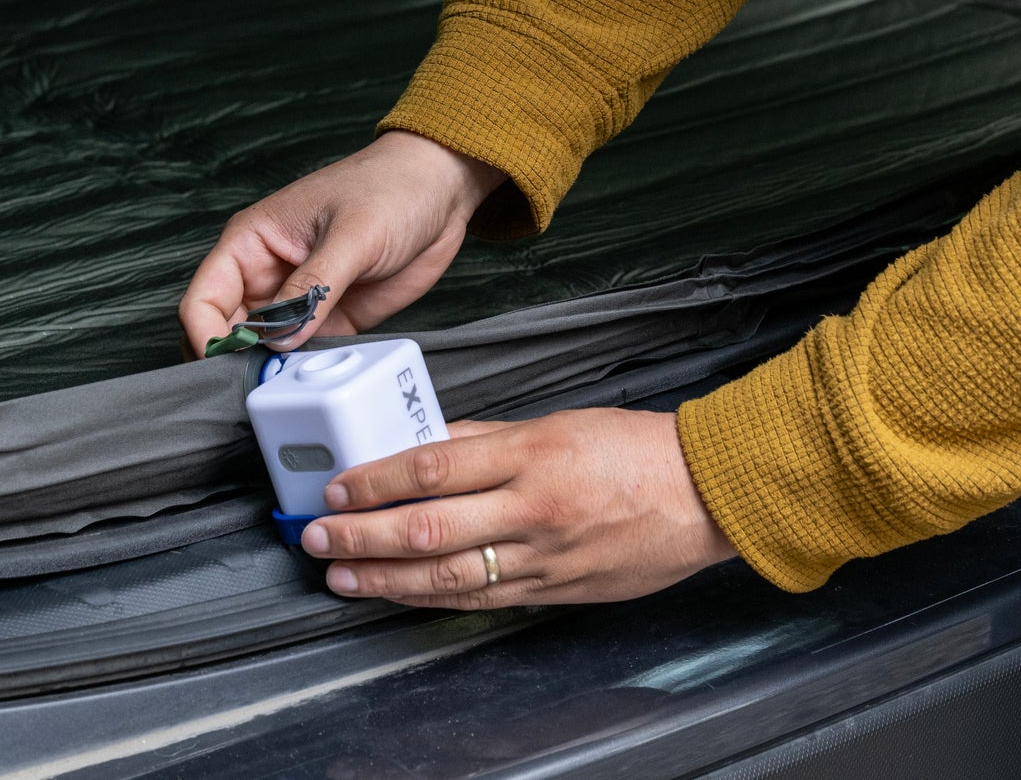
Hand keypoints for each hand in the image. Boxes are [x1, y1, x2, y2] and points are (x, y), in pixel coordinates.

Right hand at [178, 132, 505, 357]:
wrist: (442, 190)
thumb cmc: (391, 188)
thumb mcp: (353, 234)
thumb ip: (314, 287)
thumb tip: (279, 339)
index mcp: (252, 242)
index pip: (204, 299)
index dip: (206, 337)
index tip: (226, 365)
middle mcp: (267, 275)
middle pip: (227, 333)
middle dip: (236, 364)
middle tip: (260, 387)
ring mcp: (298, 300)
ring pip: (264, 351)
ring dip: (272, 373)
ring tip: (292, 386)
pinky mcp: (331, 320)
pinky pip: (305, 356)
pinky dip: (307, 372)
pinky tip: (321, 380)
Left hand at [300, 409, 739, 607]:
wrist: (704, 494)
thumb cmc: (637, 451)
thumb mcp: (559, 422)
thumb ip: (490, 438)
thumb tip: (426, 446)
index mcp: (534, 453)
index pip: (434, 466)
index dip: (377, 481)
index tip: (339, 486)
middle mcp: (534, 508)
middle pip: (428, 527)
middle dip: (362, 535)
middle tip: (316, 535)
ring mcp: (544, 557)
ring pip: (447, 575)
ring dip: (384, 578)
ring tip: (340, 574)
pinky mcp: (555, 590)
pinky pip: (482, 598)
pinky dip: (433, 598)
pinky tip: (400, 595)